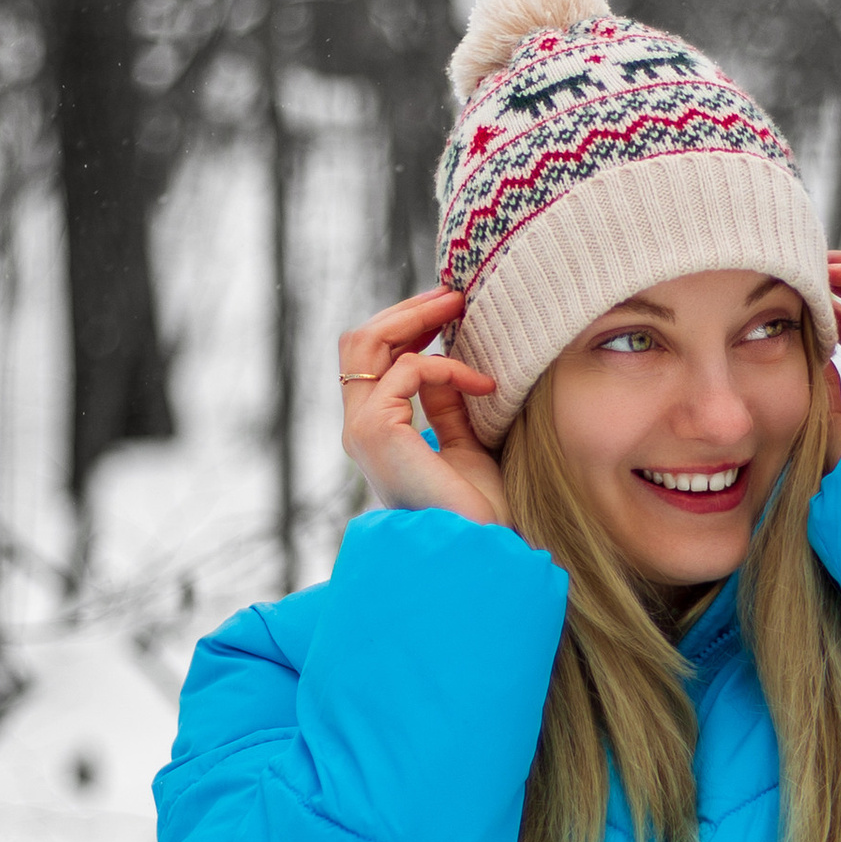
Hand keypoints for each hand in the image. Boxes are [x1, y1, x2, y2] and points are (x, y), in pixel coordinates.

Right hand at [339, 287, 509, 527]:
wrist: (476, 546)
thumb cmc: (475, 509)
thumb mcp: (462, 443)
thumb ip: (445, 404)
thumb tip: (442, 360)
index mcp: (374, 431)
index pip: (370, 359)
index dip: (404, 326)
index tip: (448, 310)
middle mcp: (357, 428)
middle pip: (359, 341)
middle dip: (406, 311)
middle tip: (454, 295)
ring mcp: (361, 429)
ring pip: (368, 342)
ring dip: (417, 317)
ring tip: (460, 307)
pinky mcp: (377, 430)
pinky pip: (409, 370)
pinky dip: (448, 367)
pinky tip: (483, 384)